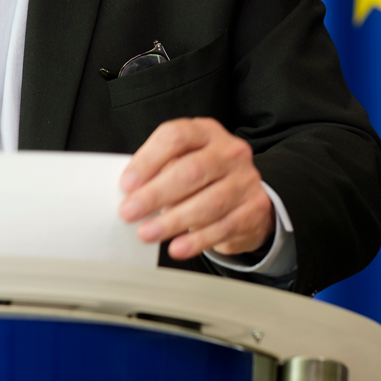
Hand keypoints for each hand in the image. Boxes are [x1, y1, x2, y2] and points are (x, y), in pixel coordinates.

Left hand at [118, 117, 273, 261]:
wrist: (246, 197)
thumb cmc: (203, 178)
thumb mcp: (182, 162)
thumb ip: (158, 171)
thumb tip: (130, 193)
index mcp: (205, 132)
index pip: (176, 136)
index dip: (148, 160)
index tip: (126, 184)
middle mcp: (229, 152)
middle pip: (192, 170)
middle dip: (155, 194)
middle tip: (129, 212)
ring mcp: (245, 180)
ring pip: (208, 203)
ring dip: (173, 221)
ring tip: (147, 233)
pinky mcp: (254, 209)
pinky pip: (223, 227)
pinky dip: (197, 240)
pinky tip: (177, 247)